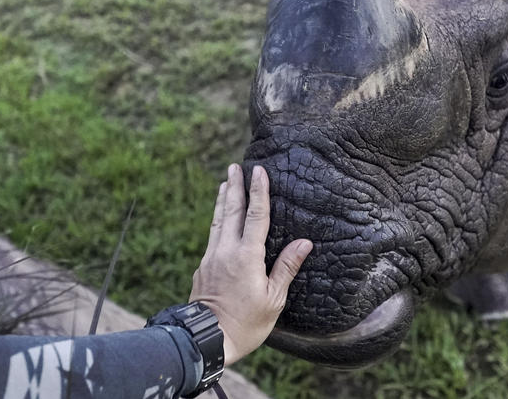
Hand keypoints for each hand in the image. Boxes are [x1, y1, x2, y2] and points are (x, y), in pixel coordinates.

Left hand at [190, 164, 311, 364]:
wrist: (205, 340)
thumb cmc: (246, 324)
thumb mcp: (273, 299)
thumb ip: (286, 267)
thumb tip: (304, 242)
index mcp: (247, 257)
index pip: (255, 216)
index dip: (259, 192)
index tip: (259, 171)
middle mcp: (226, 252)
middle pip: (231, 211)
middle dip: (234, 187)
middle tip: (235, 166)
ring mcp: (211, 259)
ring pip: (217, 221)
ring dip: (221, 200)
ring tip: (223, 183)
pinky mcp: (202, 268)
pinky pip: (212, 236)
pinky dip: (217, 220)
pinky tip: (219, 219)